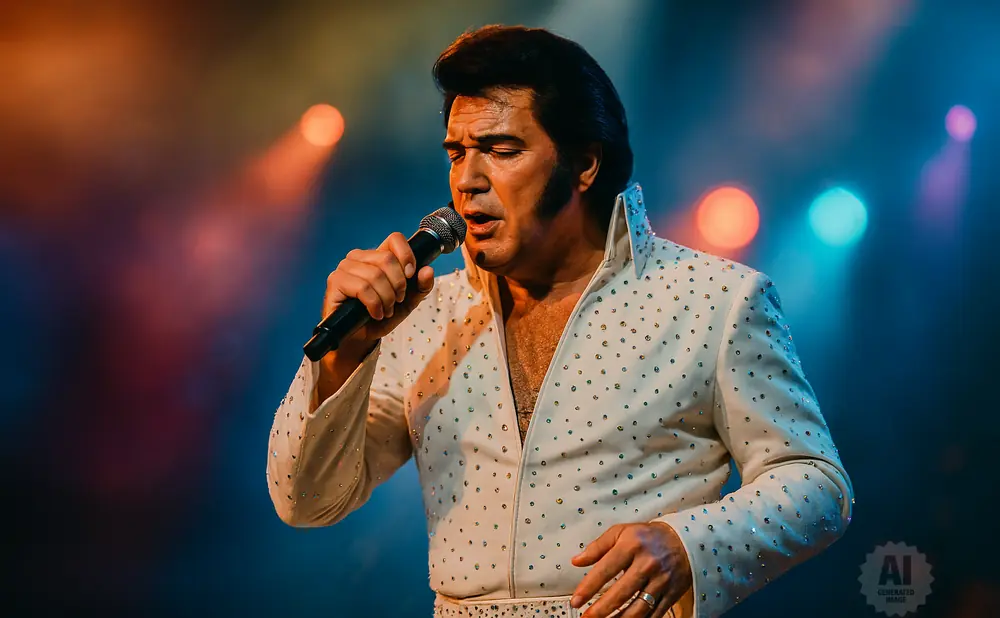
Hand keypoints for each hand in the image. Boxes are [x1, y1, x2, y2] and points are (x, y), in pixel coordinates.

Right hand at [322, 231, 435, 350]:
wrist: (362, 337)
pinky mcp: (335, 281)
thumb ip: (421, 286)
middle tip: (397, 301)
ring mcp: (345, 267)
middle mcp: (360, 257)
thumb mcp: (408, 302)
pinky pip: (363, 288)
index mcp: (378, 255)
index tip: (411, 275)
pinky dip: (374, 304)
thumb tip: (428, 270)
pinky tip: (375, 313)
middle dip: (398, 285)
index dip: (407, 255)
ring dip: (386, 298)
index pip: (395, 238)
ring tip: (386, 310)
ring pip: (375, 274)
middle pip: (388, 258)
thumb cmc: (383, 315)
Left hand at [570, 522, 691, 617]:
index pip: (606, 570)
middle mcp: (647, 564)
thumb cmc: (647, 537)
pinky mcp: (671, 594)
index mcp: (632, 545)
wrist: (684, 540)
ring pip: (638, 608)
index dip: (589, 587)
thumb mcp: (621, 532)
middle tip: (586, 617)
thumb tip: (576, 561)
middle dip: (601, 610)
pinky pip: (654, 614)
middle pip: (621, 593)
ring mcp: (661, 581)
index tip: (576, 600)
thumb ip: (598, 547)